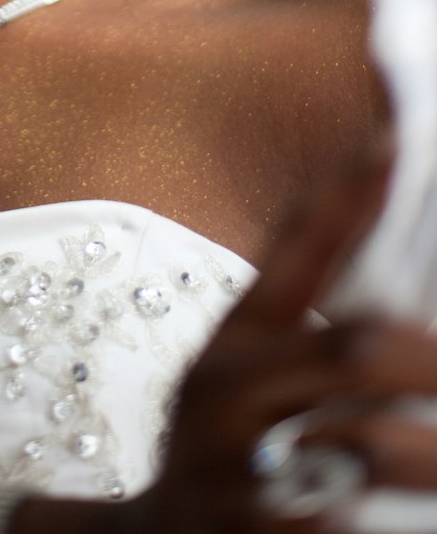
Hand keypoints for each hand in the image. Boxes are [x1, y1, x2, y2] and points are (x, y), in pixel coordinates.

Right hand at [132, 147, 436, 531]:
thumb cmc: (221, 436)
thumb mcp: (244, 358)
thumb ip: (306, 291)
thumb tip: (376, 182)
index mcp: (233, 340)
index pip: (294, 250)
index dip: (345, 197)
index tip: (395, 141)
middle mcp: (224, 394)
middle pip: (354, 348)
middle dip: (429, 357)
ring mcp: (235, 473)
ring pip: (364, 445)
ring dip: (430, 447)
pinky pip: (335, 524)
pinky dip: (372, 517)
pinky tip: (402, 512)